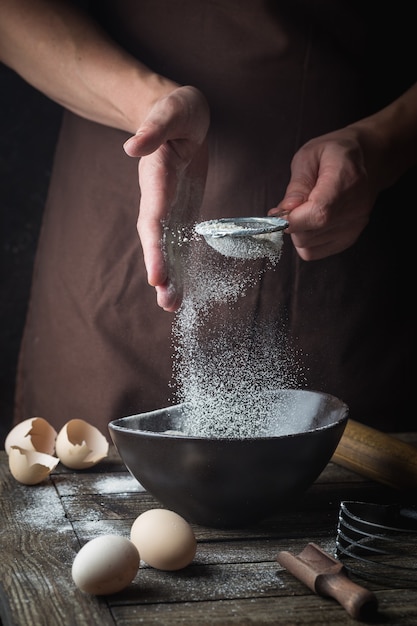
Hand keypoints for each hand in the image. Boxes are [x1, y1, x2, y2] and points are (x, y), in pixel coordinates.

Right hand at [124, 85, 209, 310]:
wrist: (180, 116)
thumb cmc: (176, 110)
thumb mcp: (169, 111)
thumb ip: (152, 129)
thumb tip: (131, 147)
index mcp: (156, 180)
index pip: (153, 220)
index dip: (154, 249)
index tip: (156, 275)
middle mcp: (159, 200)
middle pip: (157, 242)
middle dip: (161, 272)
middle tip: (167, 303)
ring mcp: (170, 208)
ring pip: (167, 248)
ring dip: (170, 276)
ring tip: (172, 306)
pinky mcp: (182, 211)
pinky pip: (181, 241)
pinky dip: (182, 264)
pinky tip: (183, 286)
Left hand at [268, 127, 376, 260]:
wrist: (368, 160)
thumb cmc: (336, 154)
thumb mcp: (309, 156)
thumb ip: (297, 185)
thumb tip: (284, 211)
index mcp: (346, 181)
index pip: (318, 214)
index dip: (292, 220)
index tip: (277, 213)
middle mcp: (354, 209)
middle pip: (309, 234)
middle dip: (290, 223)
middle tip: (292, 206)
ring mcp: (354, 227)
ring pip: (308, 247)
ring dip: (297, 232)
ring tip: (303, 211)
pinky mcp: (349, 239)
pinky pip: (315, 252)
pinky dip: (305, 241)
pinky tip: (309, 222)